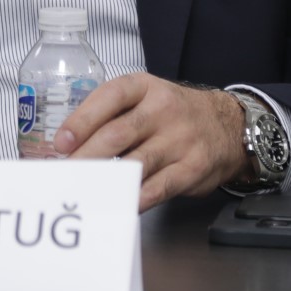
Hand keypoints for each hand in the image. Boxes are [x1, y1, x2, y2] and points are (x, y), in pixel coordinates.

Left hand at [54, 73, 248, 210]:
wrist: (228, 126)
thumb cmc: (174, 115)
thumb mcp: (146, 99)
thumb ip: (113, 116)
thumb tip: (69, 146)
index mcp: (145, 87)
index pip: (110, 97)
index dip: (82, 120)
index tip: (61, 142)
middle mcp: (163, 109)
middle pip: (117, 134)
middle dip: (86, 157)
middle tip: (65, 174)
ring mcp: (180, 139)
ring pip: (135, 163)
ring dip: (106, 180)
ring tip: (84, 191)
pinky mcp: (192, 167)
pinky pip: (159, 187)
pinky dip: (136, 198)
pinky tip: (119, 203)